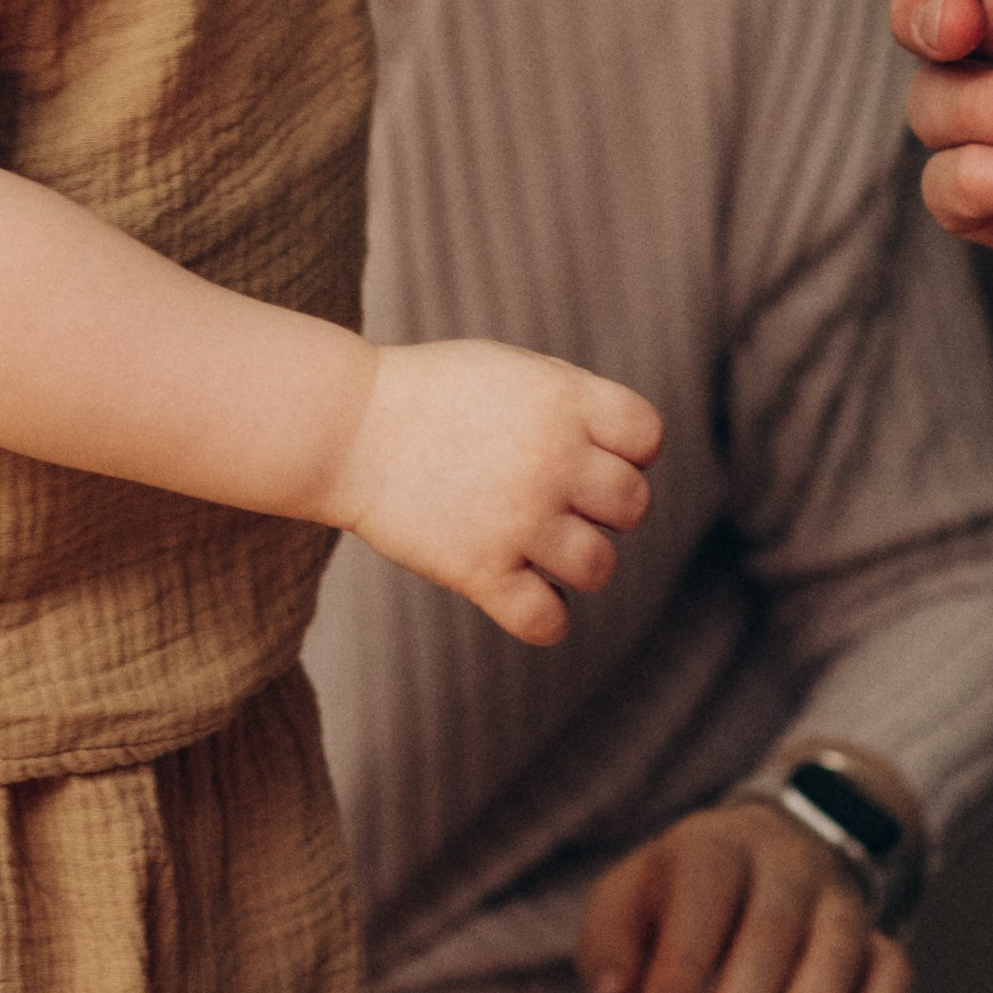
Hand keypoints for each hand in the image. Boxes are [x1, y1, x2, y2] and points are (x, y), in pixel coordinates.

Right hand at [323, 339, 661, 644]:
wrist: (346, 427)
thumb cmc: (432, 394)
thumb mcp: (513, 370)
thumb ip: (574, 403)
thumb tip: (632, 454)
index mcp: (562, 400)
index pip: (647, 437)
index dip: (628, 451)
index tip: (591, 454)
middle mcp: (550, 458)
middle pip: (632, 505)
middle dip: (604, 509)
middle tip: (559, 502)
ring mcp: (516, 517)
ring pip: (600, 568)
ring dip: (578, 563)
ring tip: (540, 547)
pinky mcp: (479, 569)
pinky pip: (548, 621)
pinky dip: (545, 617)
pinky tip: (522, 592)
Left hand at [577, 802, 911, 992]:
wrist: (768, 852)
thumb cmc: (682, 895)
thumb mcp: (629, 899)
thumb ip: (609, 942)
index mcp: (716, 845)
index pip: (704, 897)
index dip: (679, 968)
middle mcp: (787, 864)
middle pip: (772, 931)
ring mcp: (840, 899)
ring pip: (838, 952)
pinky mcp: (878, 936)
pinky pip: (892, 973)